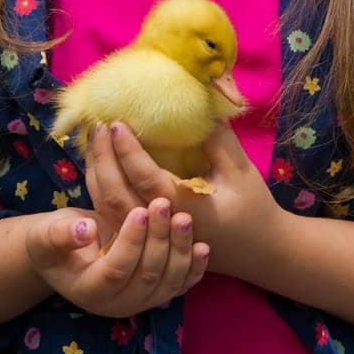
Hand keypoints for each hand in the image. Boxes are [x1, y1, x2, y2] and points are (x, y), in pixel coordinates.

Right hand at [24, 204, 208, 318]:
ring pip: (167, 281)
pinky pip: (180, 285)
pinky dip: (194, 268)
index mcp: (89, 290)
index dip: (130, 242)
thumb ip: (59, 235)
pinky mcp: (157, 292)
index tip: (139, 210)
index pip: (116, 270)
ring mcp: (140, 301)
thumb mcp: (46, 235)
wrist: (68, 251)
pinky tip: (203, 247)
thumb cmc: (53, 240)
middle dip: (158, 239)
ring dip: (179, 250)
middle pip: (146, 276)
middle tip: (164, 205)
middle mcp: (117, 303)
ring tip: (184, 219)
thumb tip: (84, 230)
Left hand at [105, 120, 283, 279]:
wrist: (260, 249)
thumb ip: (216, 138)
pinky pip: (114, 215)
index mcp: (184, 208)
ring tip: (93, 140)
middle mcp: (161, 226)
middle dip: (103, 158)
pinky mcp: (147, 239)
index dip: (127, 150)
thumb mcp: (240, 168)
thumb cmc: (251, 206)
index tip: (117, 123)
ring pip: (110, 208)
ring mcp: (151, 237)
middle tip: (97, 126)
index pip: (145, 178)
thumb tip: (193, 103)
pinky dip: (101, 189)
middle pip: (117, 195)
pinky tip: (99, 165)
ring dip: (97, 172)